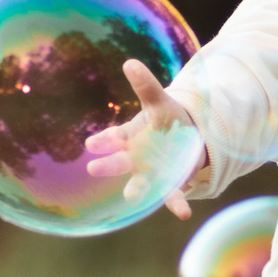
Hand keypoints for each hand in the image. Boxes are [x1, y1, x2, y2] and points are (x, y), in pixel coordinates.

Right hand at [83, 59, 205, 218]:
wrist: (181, 140)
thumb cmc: (164, 121)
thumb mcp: (158, 102)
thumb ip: (146, 86)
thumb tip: (130, 63)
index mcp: (130, 138)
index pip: (114, 138)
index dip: (105, 140)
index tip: (93, 143)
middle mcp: (135, 158)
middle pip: (118, 162)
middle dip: (107, 165)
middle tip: (94, 168)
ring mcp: (150, 173)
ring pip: (140, 184)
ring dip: (136, 190)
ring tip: (132, 197)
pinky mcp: (169, 184)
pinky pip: (171, 195)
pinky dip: (176, 204)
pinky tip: (184, 213)